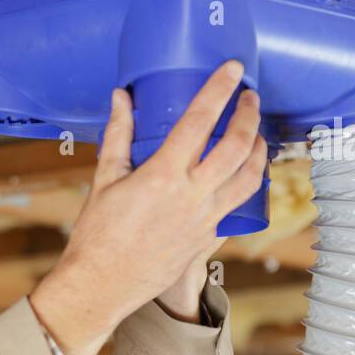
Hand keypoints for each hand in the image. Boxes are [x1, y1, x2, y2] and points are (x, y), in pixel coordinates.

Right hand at [29, 61, 265, 354]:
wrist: (102, 285)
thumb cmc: (96, 236)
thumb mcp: (104, 180)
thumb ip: (117, 136)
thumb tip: (122, 98)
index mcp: (162, 176)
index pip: (198, 121)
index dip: (218, 89)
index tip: (232, 68)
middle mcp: (191, 196)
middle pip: (236, 147)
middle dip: (249, 116)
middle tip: (249, 97)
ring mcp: (204, 219)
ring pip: (249, 178)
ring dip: (258, 150)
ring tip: (256, 133)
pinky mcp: (208, 238)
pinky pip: (237, 204)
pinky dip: (246, 182)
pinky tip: (242, 173)